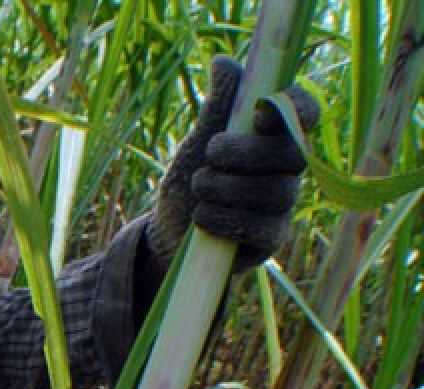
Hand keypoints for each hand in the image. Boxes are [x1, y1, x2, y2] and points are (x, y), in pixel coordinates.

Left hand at [147, 55, 320, 270]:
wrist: (169, 230)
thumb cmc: (191, 178)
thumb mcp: (197, 141)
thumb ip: (216, 107)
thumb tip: (225, 63)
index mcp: (274, 137)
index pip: (306, 113)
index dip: (293, 109)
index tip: (258, 113)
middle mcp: (286, 170)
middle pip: (294, 155)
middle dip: (246, 152)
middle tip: (208, 154)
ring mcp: (282, 206)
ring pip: (277, 192)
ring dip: (228, 188)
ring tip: (198, 187)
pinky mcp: (270, 239)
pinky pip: (263, 228)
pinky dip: (226, 219)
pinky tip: (202, 216)